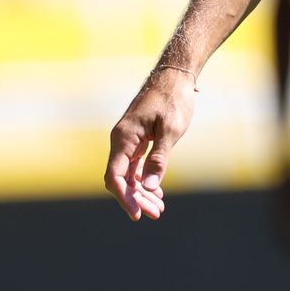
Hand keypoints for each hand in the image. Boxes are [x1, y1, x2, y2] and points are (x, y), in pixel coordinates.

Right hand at [104, 66, 196, 220]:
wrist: (175, 76)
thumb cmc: (173, 100)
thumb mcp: (171, 130)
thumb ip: (159, 158)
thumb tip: (149, 186)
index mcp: (124, 138)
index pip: (115, 176)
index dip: (124, 197)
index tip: (137, 214)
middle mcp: (121, 141)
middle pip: (121, 179)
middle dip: (136, 198)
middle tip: (156, 213)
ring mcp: (128, 141)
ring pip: (128, 174)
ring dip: (142, 191)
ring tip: (158, 208)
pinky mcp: (137, 140)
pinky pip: (135, 165)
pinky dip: (144, 179)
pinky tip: (156, 191)